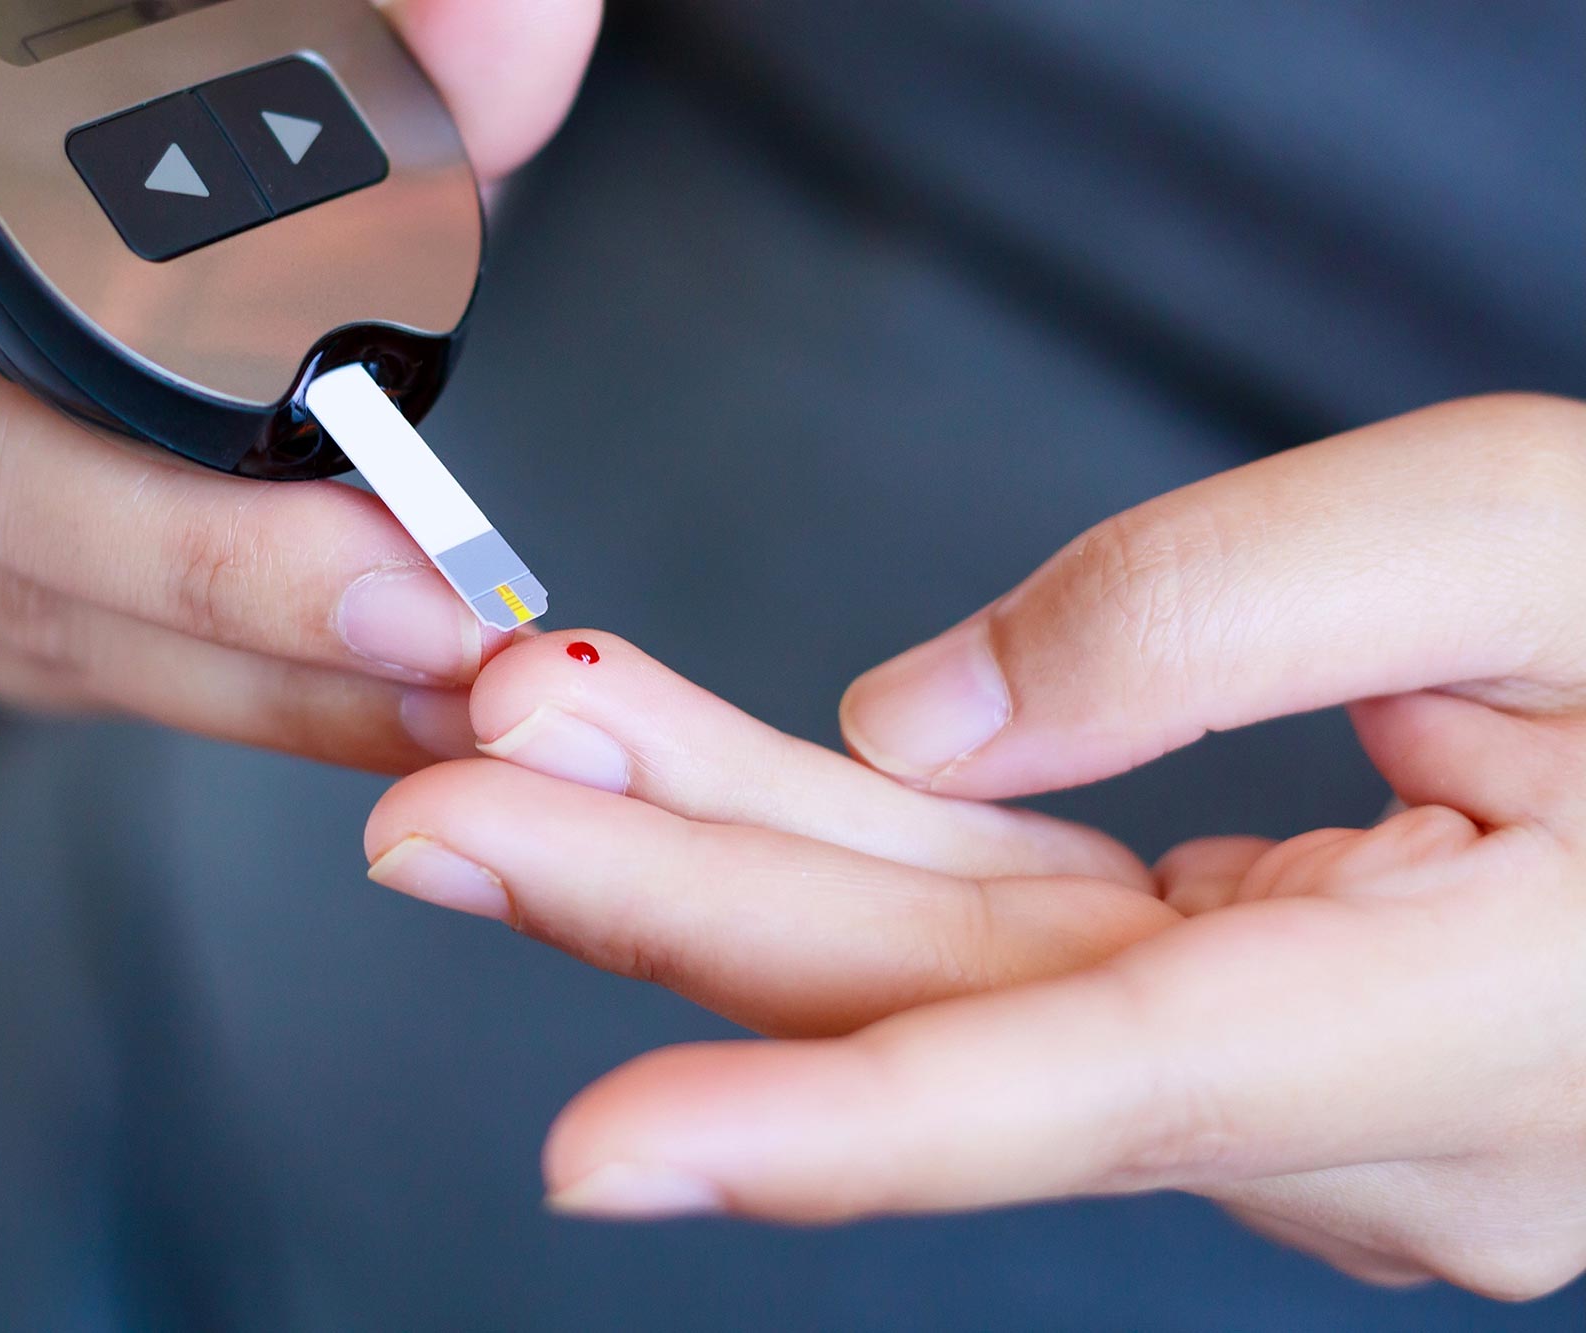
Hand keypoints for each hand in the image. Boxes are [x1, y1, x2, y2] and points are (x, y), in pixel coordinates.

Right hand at [0, 0, 600, 771]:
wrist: (193, 231)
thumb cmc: (219, 114)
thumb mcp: (294, 38)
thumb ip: (406, 14)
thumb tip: (511, 31)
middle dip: (202, 554)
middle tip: (406, 599)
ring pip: (30, 595)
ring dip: (265, 664)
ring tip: (461, 676)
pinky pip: (93, 659)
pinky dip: (268, 693)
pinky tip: (405, 708)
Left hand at [367, 394, 1585, 1298]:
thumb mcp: (1523, 544)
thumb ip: (1210, 617)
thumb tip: (918, 721)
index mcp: (1460, 1026)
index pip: (1090, 1090)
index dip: (834, 1125)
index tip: (600, 1154)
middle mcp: (1362, 1123)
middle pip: (954, 1017)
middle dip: (681, 899)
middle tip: (451, 808)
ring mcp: (1303, 1095)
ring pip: (962, 979)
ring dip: (741, 853)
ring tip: (539, 748)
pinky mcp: (1260, 1028)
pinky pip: (1024, 949)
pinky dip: (864, 854)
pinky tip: (711, 772)